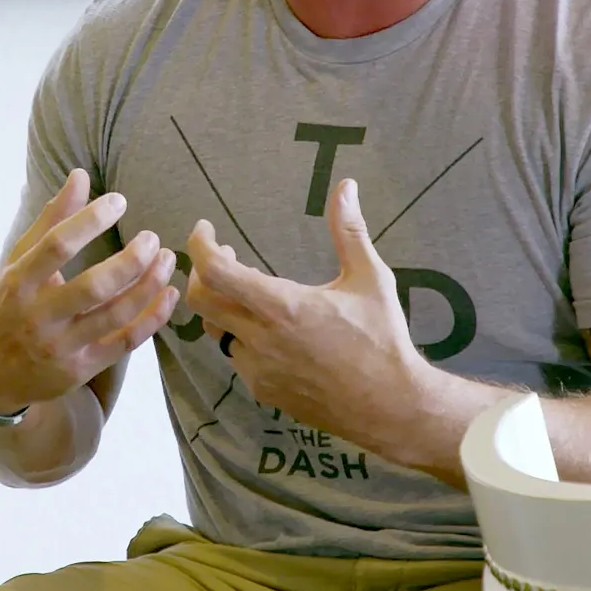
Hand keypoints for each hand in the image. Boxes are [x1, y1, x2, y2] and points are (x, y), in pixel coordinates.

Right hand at [0, 169, 178, 414]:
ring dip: (150, 286)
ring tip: (167, 260)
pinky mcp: (80, 370)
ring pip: (116, 315)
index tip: (119, 201)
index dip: (91, 220)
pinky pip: (125, 343)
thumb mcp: (16, 263)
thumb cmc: (5, 308)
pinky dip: (153, 318)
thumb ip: (51, 221)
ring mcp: (61, 348)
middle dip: (132, 260)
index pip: (57, 246)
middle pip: (94, 286)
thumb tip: (81, 176)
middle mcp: (39, 317)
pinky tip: (169, 294)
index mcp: (19, 282)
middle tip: (152, 239)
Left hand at [185, 178, 423, 450]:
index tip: (206, 229)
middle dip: (203, 273)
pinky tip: (268, 329)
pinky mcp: (264, 391)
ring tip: (250, 292)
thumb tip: (345, 186)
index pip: (215, 271)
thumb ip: (350, 231)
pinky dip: (240, 336)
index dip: (200, 244)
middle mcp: (261, 339)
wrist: (390, 405)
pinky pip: (236, 357)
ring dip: (224, 306)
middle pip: (200, 301)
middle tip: (226, 256)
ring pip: (216, 331)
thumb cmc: (383, 338)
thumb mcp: (370, 278)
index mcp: (282, 306)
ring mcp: (258, 369)